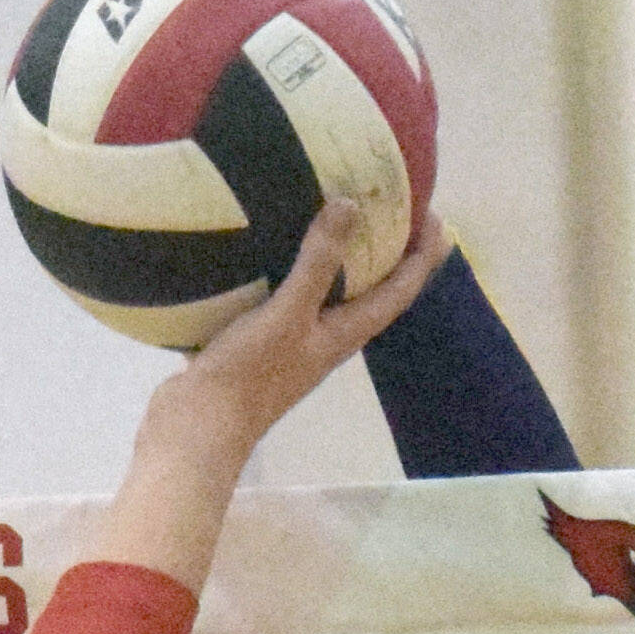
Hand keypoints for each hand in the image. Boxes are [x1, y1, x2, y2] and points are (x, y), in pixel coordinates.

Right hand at [93, 201, 444, 593]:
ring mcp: (293, 343)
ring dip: (341, 261)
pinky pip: (286, 297)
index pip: (398, 293)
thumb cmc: (248, 376)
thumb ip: (318, 263)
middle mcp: (326, 340)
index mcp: (343, 336)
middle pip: (371, 293)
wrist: (197, 427)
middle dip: (389, 255)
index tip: (437, 218)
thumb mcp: (287, 314)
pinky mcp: (259, 343)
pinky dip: (291, 270)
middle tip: (399, 211)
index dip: (422, 258)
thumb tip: (350, 206)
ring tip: (341, 219)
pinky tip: (270, 245)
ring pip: (329, 295)